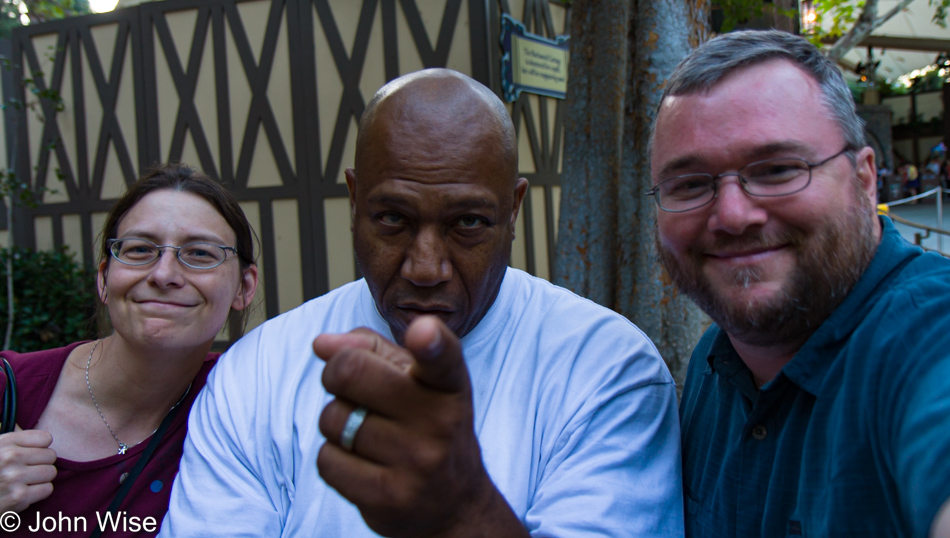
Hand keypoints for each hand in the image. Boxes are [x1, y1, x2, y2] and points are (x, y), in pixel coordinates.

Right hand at [0, 427, 56, 511]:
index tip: (31, 454)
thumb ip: (15, 439)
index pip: (45, 438)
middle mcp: (10, 457)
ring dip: (41, 479)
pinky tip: (25, 492)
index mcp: (5, 442)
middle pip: (51, 456)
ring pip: (51, 472)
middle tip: (28, 470)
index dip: (41, 448)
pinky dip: (39, 492)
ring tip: (27, 481)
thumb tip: (42, 436)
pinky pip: (47, 489)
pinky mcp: (18, 497)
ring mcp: (14, 477)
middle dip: (42, 463)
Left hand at [314, 316, 525, 537]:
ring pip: (332, 419)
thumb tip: (322, 344)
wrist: (453, 503)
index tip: (422, 332)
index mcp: (448, 385)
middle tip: (349, 387)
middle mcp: (439, 421)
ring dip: (336, 422)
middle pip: (350, 372)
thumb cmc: (425, 425)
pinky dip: (333, 458)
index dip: (430, 341)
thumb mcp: (414, 379)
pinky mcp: (388, 497)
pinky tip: (362, 463)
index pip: (441, 357)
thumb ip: (371, 350)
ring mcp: (415, 462)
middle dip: (336, 374)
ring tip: (367, 433)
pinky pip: (326, 460)